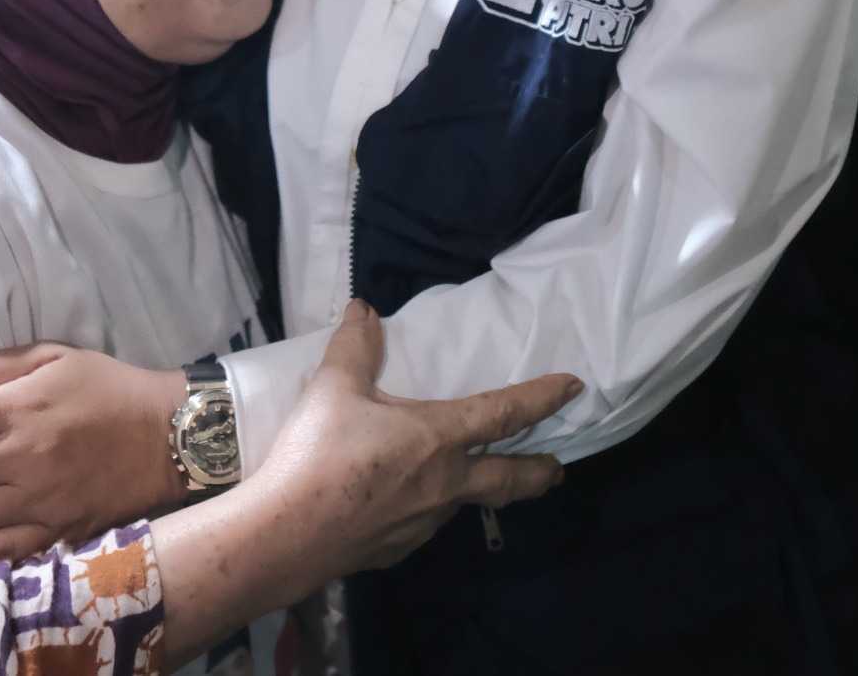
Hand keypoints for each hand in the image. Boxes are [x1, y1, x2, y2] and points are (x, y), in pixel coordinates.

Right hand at [258, 302, 575, 573]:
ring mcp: (425, 522)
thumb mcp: (333, 388)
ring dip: (477, 488)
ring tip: (468, 476)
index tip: (572, 387)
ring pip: (465, 502)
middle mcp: (445, 483)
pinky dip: (430, 507)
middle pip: (510, 479)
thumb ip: (355, 346)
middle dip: (539, 472)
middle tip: (557, 468)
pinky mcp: (399, 550)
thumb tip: (363, 308)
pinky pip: (427, 523)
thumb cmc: (317, 455)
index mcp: (438, 437)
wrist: (286, 535)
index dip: (541, 397)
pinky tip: (406, 502)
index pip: (504, 413)